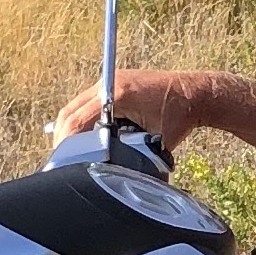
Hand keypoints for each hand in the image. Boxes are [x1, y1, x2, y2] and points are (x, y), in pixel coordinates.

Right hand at [51, 67, 200, 148]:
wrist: (195, 92)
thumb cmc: (180, 116)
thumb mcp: (155, 143)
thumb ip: (132, 156)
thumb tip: (113, 175)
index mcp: (118, 95)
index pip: (77, 119)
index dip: (66, 142)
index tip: (62, 160)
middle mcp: (110, 82)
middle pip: (69, 111)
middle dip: (62, 136)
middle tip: (60, 159)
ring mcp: (110, 80)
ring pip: (76, 106)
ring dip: (70, 127)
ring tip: (67, 151)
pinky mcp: (114, 82)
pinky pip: (88, 102)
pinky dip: (82, 119)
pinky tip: (82, 137)